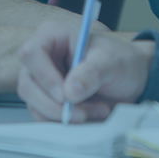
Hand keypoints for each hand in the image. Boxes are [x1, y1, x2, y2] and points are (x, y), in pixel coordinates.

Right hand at [17, 21, 155, 122]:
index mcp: (55, 36)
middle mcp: (43, 57)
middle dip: (56, 104)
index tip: (64, 95)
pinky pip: (44, 117)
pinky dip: (65, 121)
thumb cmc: (120, 61)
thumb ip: (92, 72)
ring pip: (35, 105)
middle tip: (82, 112)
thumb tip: (70, 90)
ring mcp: (42, 80)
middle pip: (28, 85)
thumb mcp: (111, 62)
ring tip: (96, 110)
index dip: (44, 76)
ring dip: (64, 115)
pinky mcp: (46, 100)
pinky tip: (89, 114)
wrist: (129, 80)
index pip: (32, 53)